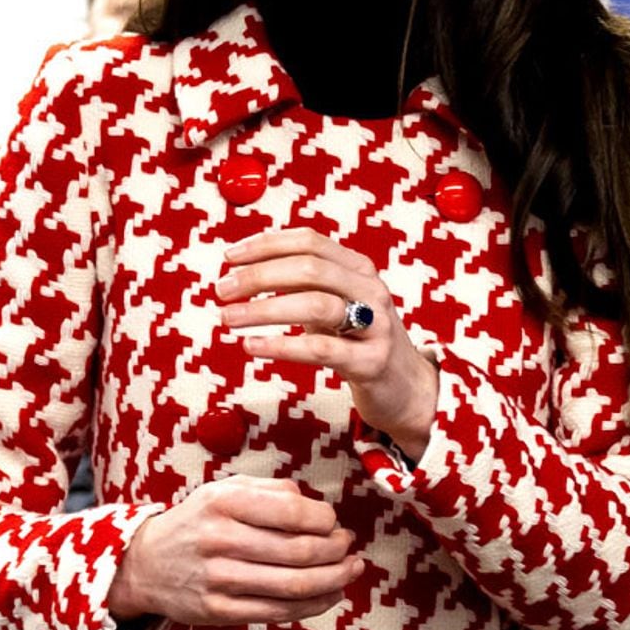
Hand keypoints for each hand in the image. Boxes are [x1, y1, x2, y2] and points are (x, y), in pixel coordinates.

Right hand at [107, 475, 362, 624]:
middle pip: (298, 551)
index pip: (292, 511)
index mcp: (225, 502)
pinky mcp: (218, 610)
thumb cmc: (198, 521)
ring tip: (350, 570)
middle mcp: (220, 540)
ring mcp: (218, 579)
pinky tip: (331, 594)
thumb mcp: (226, 489)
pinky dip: (313, 605)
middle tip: (348, 545)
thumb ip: (272, 489)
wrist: (145, 563)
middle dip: (336, 550)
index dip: (325, 519)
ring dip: (334, 579)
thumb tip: (315, 505)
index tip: (333, 521)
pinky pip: (278, 611)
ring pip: (293, 585)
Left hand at [218, 228, 438, 458]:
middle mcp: (371, 291)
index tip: (229, 257)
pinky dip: (282, 346)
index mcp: (360, 269)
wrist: (407, 387)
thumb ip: (303, 284)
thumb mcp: (337, 303)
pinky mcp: (371, 362)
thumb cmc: (361, 342)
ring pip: (317, 305)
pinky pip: (322, 350)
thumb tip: (245, 270)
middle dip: (259, 275)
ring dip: (265, 309)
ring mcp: (375, 327)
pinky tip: (252, 347)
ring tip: (227, 318)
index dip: (266, 245)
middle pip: (311, 269)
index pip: (310, 242)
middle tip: (221, 290)